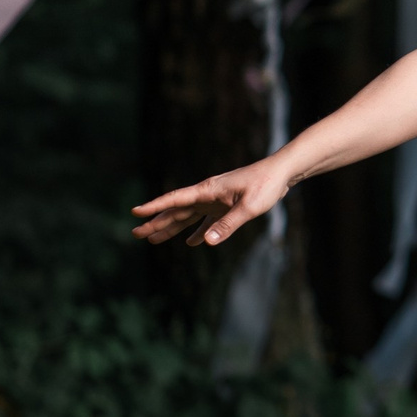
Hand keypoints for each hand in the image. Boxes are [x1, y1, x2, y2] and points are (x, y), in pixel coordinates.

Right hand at [131, 158, 292, 249]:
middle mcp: (207, 195)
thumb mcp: (248, 208)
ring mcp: (215, 200)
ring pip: (188, 217)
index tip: (136, 212)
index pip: (175, 200)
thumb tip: (206, 243)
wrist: (281, 173)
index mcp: (207, 191)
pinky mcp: (226, 206)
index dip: (154, 207)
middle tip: (136, 233)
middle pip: (176, 211)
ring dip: (171, 228)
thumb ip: (228, 225)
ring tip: (154, 240)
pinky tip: (192, 243)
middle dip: (156, 222)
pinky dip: (198, 232)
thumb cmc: (265, 185)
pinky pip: (206, 221)